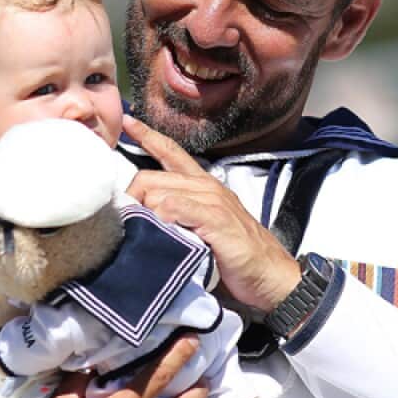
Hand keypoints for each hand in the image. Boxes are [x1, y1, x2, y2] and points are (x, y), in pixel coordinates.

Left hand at [123, 115, 300, 312]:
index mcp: (202, 185)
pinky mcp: (215, 218)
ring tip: (145, 236)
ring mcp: (212, 200)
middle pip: (151, 178)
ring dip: (144, 213)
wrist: (270, 274)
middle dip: (131, 199)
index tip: (129, 123)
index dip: (148, 136)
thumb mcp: (202, 228)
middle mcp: (206, 186)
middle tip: (127, 225)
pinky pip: (175, 207)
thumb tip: (143, 218)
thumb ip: (178, 217)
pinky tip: (162, 232)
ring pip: (158, 192)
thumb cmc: (235, 256)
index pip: (171, 152)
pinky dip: (162, 218)